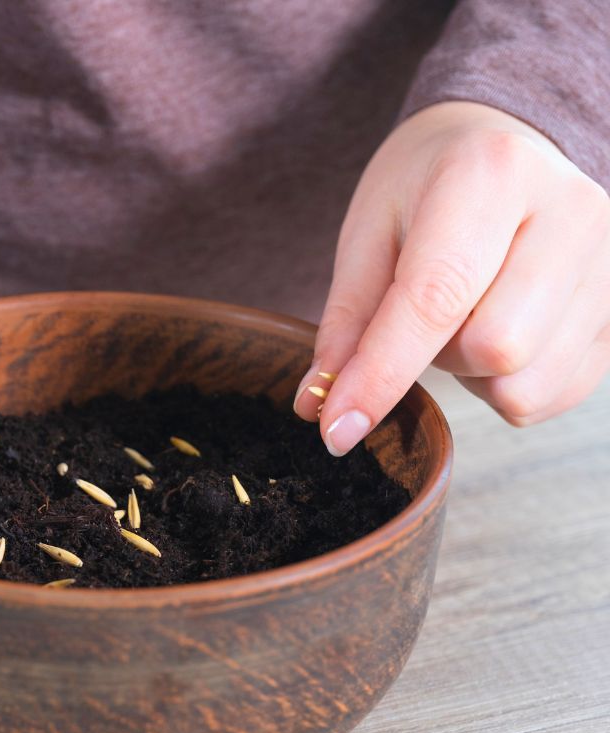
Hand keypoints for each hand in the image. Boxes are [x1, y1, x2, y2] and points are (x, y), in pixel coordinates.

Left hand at [295, 101, 609, 453]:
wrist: (502, 146)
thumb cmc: (426, 186)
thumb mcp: (369, 233)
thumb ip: (348, 320)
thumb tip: (319, 404)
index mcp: (490, 174)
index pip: (436, 297)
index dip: (381, 373)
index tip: (336, 429)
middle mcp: (570, 212)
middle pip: (496, 348)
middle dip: (439, 357)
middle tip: (424, 317)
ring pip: (528, 383)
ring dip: (475, 375)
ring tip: (466, 318)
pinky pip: (558, 393)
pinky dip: (511, 385)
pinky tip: (498, 332)